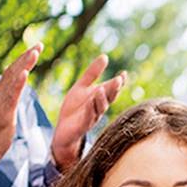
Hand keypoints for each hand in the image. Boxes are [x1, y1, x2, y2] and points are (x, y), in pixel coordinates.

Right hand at [0, 44, 41, 161]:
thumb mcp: (6, 108)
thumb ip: (10, 95)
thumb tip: (17, 83)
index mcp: (0, 92)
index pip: (12, 70)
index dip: (24, 58)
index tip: (36, 47)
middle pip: (13, 70)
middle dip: (26, 56)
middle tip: (39, 44)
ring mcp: (0, 102)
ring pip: (12, 79)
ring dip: (24, 64)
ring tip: (34, 52)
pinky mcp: (4, 112)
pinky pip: (11, 96)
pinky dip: (18, 83)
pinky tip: (25, 73)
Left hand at [52, 54, 124, 170]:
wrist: (63, 130)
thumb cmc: (75, 109)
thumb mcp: (82, 87)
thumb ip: (93, 73)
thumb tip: (105, 56)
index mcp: (100, 97)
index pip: (112, 88)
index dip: (118, 82)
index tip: (124, 74)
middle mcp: (99, 107)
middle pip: (108, 98)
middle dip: (114, 89)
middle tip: (119, 80)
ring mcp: (91, 117)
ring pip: (99, 108)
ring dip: (102, 99)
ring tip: (102, 88)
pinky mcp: (82, 125)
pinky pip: (87, 117)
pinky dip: (89, 110)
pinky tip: (90, 103)